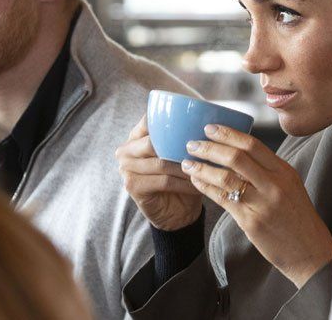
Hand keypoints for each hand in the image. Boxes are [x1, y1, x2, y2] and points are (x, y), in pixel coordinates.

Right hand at [116, 116, 202, 230]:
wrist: (177, 212)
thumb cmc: (181, 176)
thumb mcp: (182, 153)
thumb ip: (183, 136)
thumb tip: (205, 119)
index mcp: (136, 136)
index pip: (149, 120)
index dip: (171, 122)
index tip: (194, 126)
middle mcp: (126, 150)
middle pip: (153, 142)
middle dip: (180, 148)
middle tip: (201, 152)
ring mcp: (126, 168)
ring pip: (161, 163)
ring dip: (185, 168)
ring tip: (203, 170)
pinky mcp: (132, 185)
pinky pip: (163, 180)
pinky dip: (183, 183)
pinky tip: (196, 184)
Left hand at [181, 124, 331, 288]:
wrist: (308, 250)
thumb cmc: (296, 216)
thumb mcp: (289, 185)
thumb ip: (267, 170)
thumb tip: (237, 152)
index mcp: (284, 171)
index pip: (253, 145)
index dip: (228, 134)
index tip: (209, 128)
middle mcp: (274, 185)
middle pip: (237, 158)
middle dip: (210, 148)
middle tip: (192, 144)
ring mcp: (262, 204)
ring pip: (226, 179)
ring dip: (202, 168)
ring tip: (187, 163)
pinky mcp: (251, 222)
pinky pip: (223, 200)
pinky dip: (206, 188)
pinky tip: (196, 182)